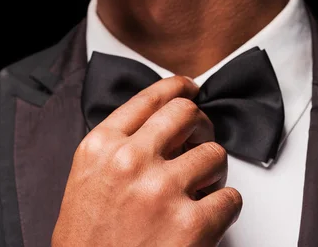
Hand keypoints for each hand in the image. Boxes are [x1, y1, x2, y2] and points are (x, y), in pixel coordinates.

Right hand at [52, 75, 241, 246]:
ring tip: (201, 189)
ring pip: (214, 154)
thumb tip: (156, 128)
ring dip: (213, 171)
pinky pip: (231, 197)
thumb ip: (116, 147)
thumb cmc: (87, 243)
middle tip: (200, 139)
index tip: (188, 88)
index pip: (149, 98)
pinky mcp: (192, 224)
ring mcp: (162, 190)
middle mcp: (130, 161)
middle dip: (200, 124)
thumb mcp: (86, 180)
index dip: (176, 86)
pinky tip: (206, 218)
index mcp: (101, 148)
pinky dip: (225, 207)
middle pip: (186, 113)